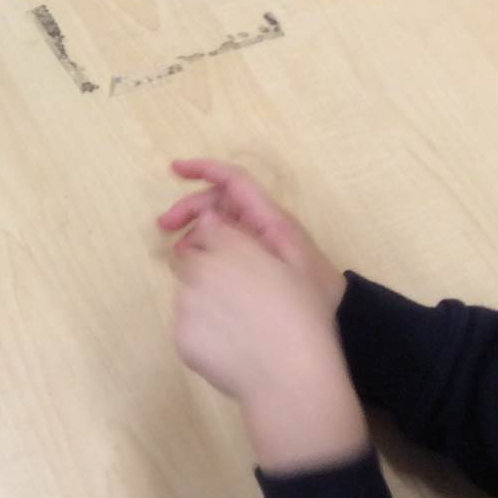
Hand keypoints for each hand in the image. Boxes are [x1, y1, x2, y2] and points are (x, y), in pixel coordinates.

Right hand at [157, 158, 345, 311]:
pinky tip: (192, 266)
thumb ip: (235, 240)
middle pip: (220, 203)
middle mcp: (263, 227)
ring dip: (194, 231)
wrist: (334, 328)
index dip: (205, 169)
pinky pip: (223, 248)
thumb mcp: (270, 263)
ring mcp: (259, 247)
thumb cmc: (307, 295)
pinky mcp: (256, 268)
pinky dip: (204, 250)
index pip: (235, 181)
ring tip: (177, 252)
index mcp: (270, 219)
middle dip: (190, 207)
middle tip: (163, 226)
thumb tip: (205, 219)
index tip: (174, 169)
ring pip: (219, 226)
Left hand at [168, 210, 368, 472]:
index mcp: (230, 246)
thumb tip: (210, 221)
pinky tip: (232, 348)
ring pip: (186, 295)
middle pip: (189, 260)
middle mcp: (200, 269)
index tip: (236, 264)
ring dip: (204, 303)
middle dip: (207, 271)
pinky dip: (203, 335)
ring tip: (241, 328)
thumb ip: (245, 236)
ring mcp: (186, 305)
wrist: (292, 377)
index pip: (206, 230)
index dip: (220, 246)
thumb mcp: (294, 265)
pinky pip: (187, 328)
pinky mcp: (180, 337)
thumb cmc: (303, 318)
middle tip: (240, 298)